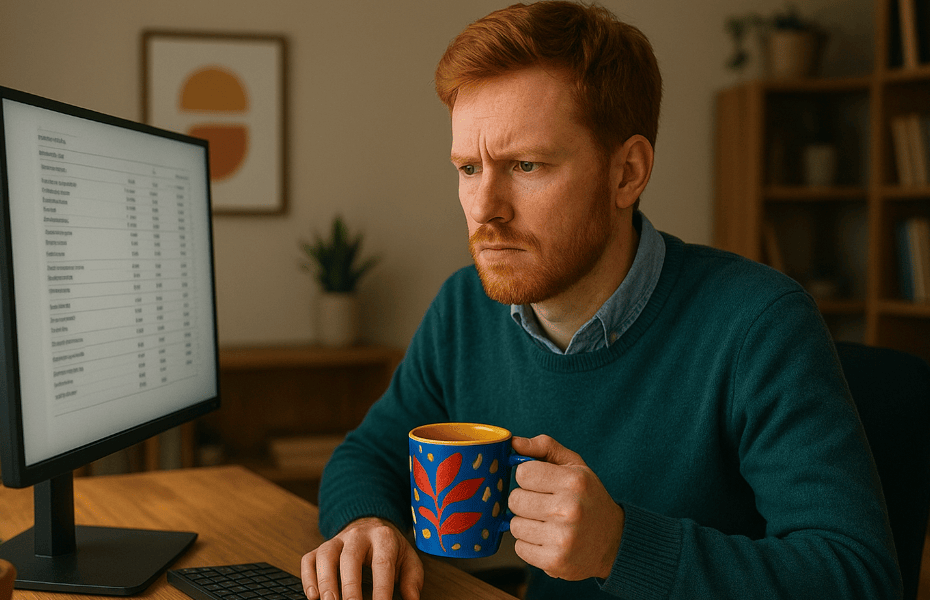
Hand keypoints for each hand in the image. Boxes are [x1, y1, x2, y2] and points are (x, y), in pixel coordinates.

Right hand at [300, 517, 423, 599]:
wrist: (371, 525)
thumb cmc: (390, 549)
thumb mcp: (408, 560)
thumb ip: (412, 581)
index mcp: (384, 538)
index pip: (382, 564)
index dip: (381, 588)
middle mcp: (358, 536)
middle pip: (350, 558)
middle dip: (349, 586)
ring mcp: (337, 540)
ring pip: (326, 555)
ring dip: (325, 581)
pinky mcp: (321, 547)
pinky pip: (309, 558)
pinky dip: (308, 576)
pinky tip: (313, 595)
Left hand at [508, 435, 624, 580]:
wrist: (614, 542)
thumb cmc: (588, 498)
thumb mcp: (575, 466)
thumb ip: (545, 447)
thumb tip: (514, 442)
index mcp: (574, 481)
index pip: (523, 473)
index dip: (527, 477)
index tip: (539, 483)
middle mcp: (569, 509)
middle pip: (515, 500)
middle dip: (524, 501)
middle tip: (542, 505)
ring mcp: (562, 538)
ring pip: (514, 525)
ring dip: (525, 524)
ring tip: (546, 524)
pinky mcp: (555, 561)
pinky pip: (519, 548)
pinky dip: (529, 545)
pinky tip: (547, 540)